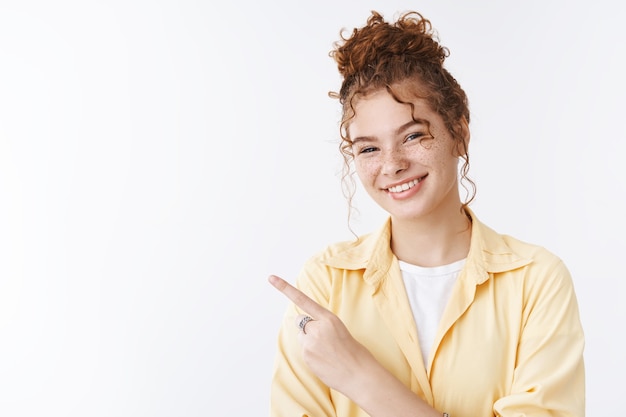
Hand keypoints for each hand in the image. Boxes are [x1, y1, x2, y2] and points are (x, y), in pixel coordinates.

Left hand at [268, 274, 374, 394]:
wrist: (359, 375)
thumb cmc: (354, 352)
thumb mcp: (340, 330)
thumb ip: (322, 325)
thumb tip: (305, 330)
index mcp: (328, 318)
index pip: (303, 300)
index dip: (285, 288)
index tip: (271, 278)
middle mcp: (316, 328)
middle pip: (301, 322)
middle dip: (308, 328)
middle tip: (326, 341)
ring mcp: (309, 343)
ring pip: (302, 338)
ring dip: (310, 343)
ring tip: (328, 353)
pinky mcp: (306, 356)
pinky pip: (304, 351)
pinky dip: (312, 355)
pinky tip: (325, 361)